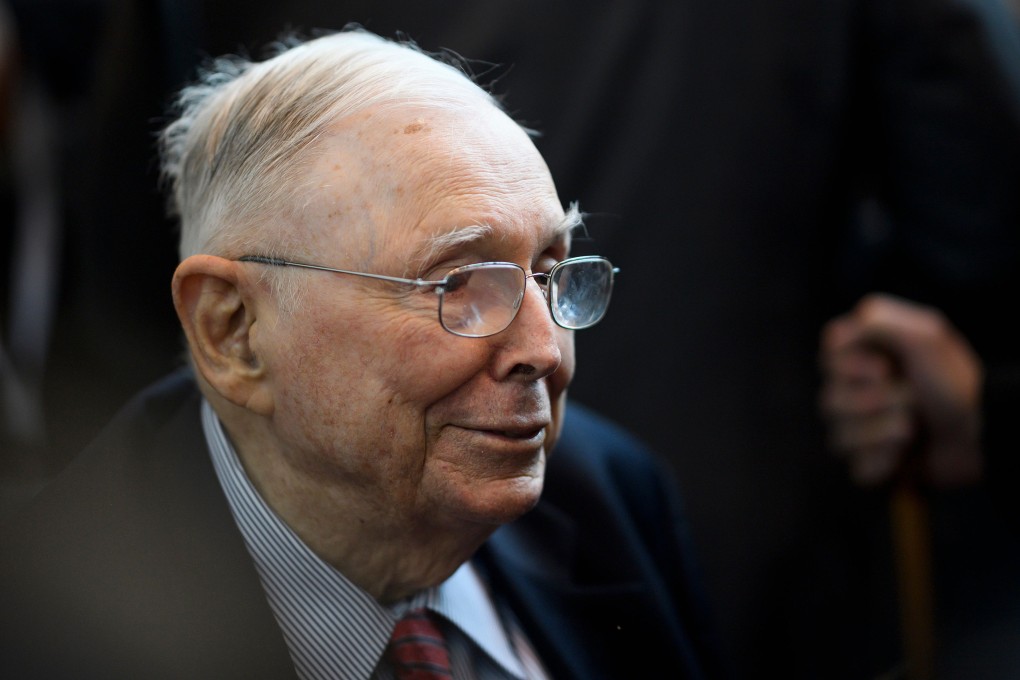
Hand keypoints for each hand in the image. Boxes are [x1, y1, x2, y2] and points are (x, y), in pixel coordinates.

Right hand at [819, 294, 983, 487]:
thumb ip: (878, 321)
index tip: (883, 368)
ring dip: (882, 432)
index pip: (827, 357)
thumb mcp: (926, 336)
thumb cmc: (956, 382)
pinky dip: (885, 462)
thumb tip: (836, 334)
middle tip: (910, 398)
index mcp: (865, 358)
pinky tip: (905, 455)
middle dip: (873, 402)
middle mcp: (855, 392)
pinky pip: (858, 468)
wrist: (985, 433)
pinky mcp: (872, 464)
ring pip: (839, 438)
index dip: (848, 366)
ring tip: (913, 428)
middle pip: (829, 400)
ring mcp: (860, 432)